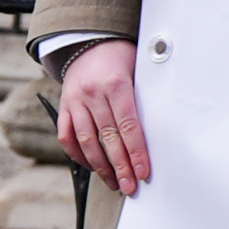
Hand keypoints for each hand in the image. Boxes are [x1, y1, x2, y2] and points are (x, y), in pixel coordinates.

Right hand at [56, 39, 149, 195]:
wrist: (89, 42)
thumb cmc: (121, 57)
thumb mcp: (139, 70)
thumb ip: (145, 98)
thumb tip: (164, 130)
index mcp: (116, 84)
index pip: (129, 125)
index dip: (136, 151)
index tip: (143, 172)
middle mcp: (92, 94)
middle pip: (108, 137)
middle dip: (120, 166)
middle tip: (129, 186)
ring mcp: (75, 101)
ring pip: (86, 141)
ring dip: (101, 166)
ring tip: (114, 182)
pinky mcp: (64, 107)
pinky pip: (67, 136)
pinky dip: (78, 154)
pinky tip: (92, 167)